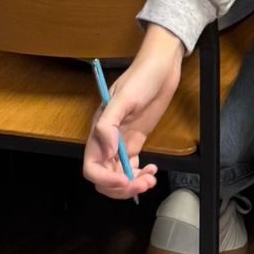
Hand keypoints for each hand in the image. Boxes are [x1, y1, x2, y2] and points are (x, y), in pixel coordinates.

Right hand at [83, 25, 182, 198]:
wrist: (162, 67)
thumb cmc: (141, 77)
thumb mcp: (124, 98)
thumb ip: (108, 125)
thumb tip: (106, 154)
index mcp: (99, 131)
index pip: (92, 167)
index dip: (104, 180)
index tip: (124, 180)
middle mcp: (107, 140)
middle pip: (105, 177)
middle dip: (122, 187)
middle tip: (142, 184)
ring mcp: (122, 142)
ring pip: (119, 176)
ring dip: (132, 184)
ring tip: (149, 179)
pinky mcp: (135, 141)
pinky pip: (131, 167)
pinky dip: (140, 175)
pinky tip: (152, 169)